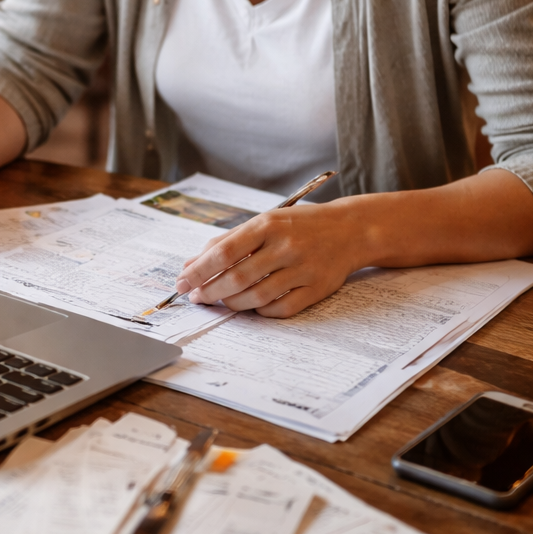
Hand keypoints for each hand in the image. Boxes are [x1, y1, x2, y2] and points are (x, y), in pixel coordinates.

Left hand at [173, 202, 360, 318]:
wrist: (350, 229)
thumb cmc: (300, 225)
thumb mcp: (265, 222)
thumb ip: (228, 242)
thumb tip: (191, 264)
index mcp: (268, 225)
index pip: (224, 251)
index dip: (199, 270)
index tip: (182, 282)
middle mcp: (286, 246)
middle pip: (237, 277)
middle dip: (210, 291)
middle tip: (196, 297)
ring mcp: (303, 269)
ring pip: (256, 296)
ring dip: (232, 303)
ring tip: (221, 301)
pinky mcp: (317, 289)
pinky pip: (280, 309)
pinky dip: (260, 311)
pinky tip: (252, 306)